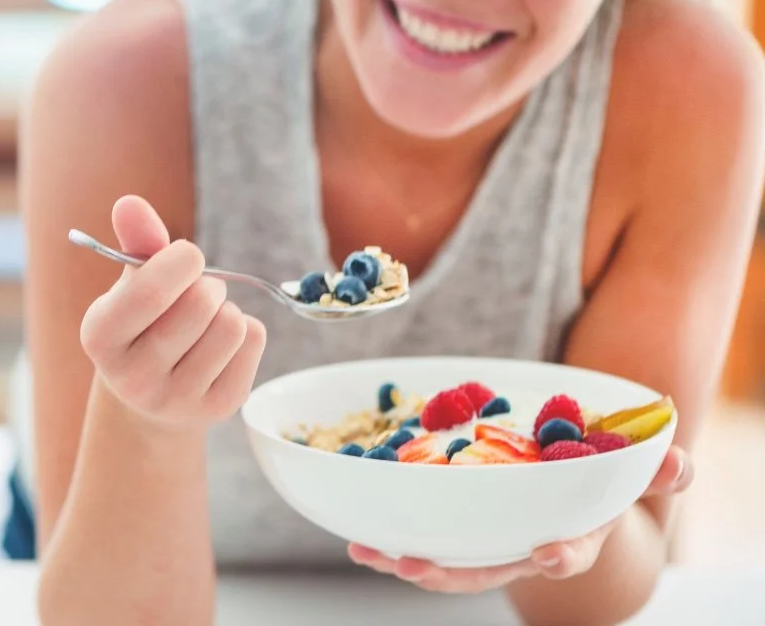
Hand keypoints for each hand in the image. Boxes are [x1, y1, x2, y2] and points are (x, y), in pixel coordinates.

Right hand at [79, 194, 266, 428]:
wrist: (152, 397)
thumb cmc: (143, 323)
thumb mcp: (131, 283)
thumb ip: (135, 242)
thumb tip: (129, 203)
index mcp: (100, 338)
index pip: (151, 290)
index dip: (182, 260)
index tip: (187, 257)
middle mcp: (133, 378)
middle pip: (200, 304)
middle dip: (207, 283)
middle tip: (195, 292)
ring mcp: (177, 400)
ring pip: (232, 324)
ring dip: (226, 308)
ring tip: (206, 319)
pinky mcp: (218, 408)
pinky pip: (254, 342)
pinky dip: (246, 331)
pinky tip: (221, 344)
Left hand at [347, 445, 692, 592]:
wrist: (570, 492)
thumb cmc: (602, 482)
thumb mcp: (633, 470)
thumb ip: (657, 469)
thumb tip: (678, 462)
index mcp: (570, 535)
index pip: (569, 553)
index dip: (562, 557)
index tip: (551, 556)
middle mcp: (521, 548)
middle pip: (486, 570)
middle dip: (449, 573)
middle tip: (414, 565)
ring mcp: (485, 543)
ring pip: (444, 563)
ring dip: (404, 560)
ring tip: (368, 551)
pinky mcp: (457, 531)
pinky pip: (422, 539)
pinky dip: (389, 539)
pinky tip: (356, 533)